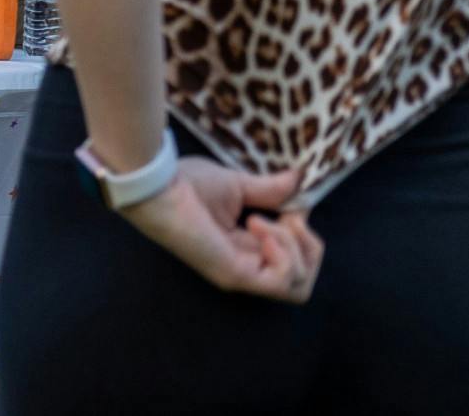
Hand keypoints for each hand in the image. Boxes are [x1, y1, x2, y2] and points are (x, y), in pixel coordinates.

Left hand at [117, 157, 322, 302]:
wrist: (159, 185)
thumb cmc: (187, 183)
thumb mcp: (238, 185)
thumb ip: (269, 190)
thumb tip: (298, 180)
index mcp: (246, 250)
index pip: (295, 262)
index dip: (302, 233)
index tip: (289, 204)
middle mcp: (246, 269)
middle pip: (301, 285)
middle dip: (308, 248)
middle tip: (287, 218)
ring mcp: (241, 276)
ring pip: (296, 288)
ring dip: (294, 248)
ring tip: (262, 220)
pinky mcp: (234, 275)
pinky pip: (280, 281)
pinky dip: (281, 252)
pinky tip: (257, 226)